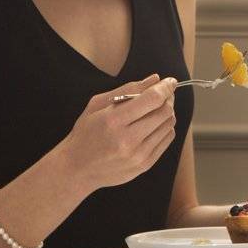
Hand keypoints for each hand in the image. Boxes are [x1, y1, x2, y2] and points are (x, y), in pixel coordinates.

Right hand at [58, 74, 178, 191]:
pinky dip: (165, 127)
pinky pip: (167, 140)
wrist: (77, 169)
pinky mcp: (144, 165)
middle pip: (164, 112)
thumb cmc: (86, 133)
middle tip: (165, 93)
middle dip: (168, 98)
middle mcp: (128, 140)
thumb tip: (155, 79)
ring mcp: (138, 155)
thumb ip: (127, 89)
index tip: (170, 81)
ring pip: (168, 125)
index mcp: (114, 121)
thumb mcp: (97, 105)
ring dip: (168, 112)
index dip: (165, 87)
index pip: (152, 99)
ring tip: (157, 108)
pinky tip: (155, 124)